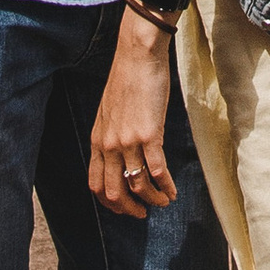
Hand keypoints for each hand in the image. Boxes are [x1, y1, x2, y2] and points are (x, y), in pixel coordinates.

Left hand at [89, 6, 179, 219]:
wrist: (138, 56)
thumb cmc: (128, 79)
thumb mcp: (110, 111)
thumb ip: (112, 135)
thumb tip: (123, 153)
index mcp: (98, 140)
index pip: (96, 183)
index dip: (109, 202)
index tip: (124, 207)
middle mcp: (109, 145)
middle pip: (113, 192)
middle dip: (129, 209)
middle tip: (142, 213)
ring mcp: (128, 141)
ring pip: (137, 185)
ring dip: (152, 199)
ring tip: (163, 202)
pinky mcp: (149, 134)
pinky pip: (157, 170)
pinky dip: (166, 186)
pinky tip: (173, 191)